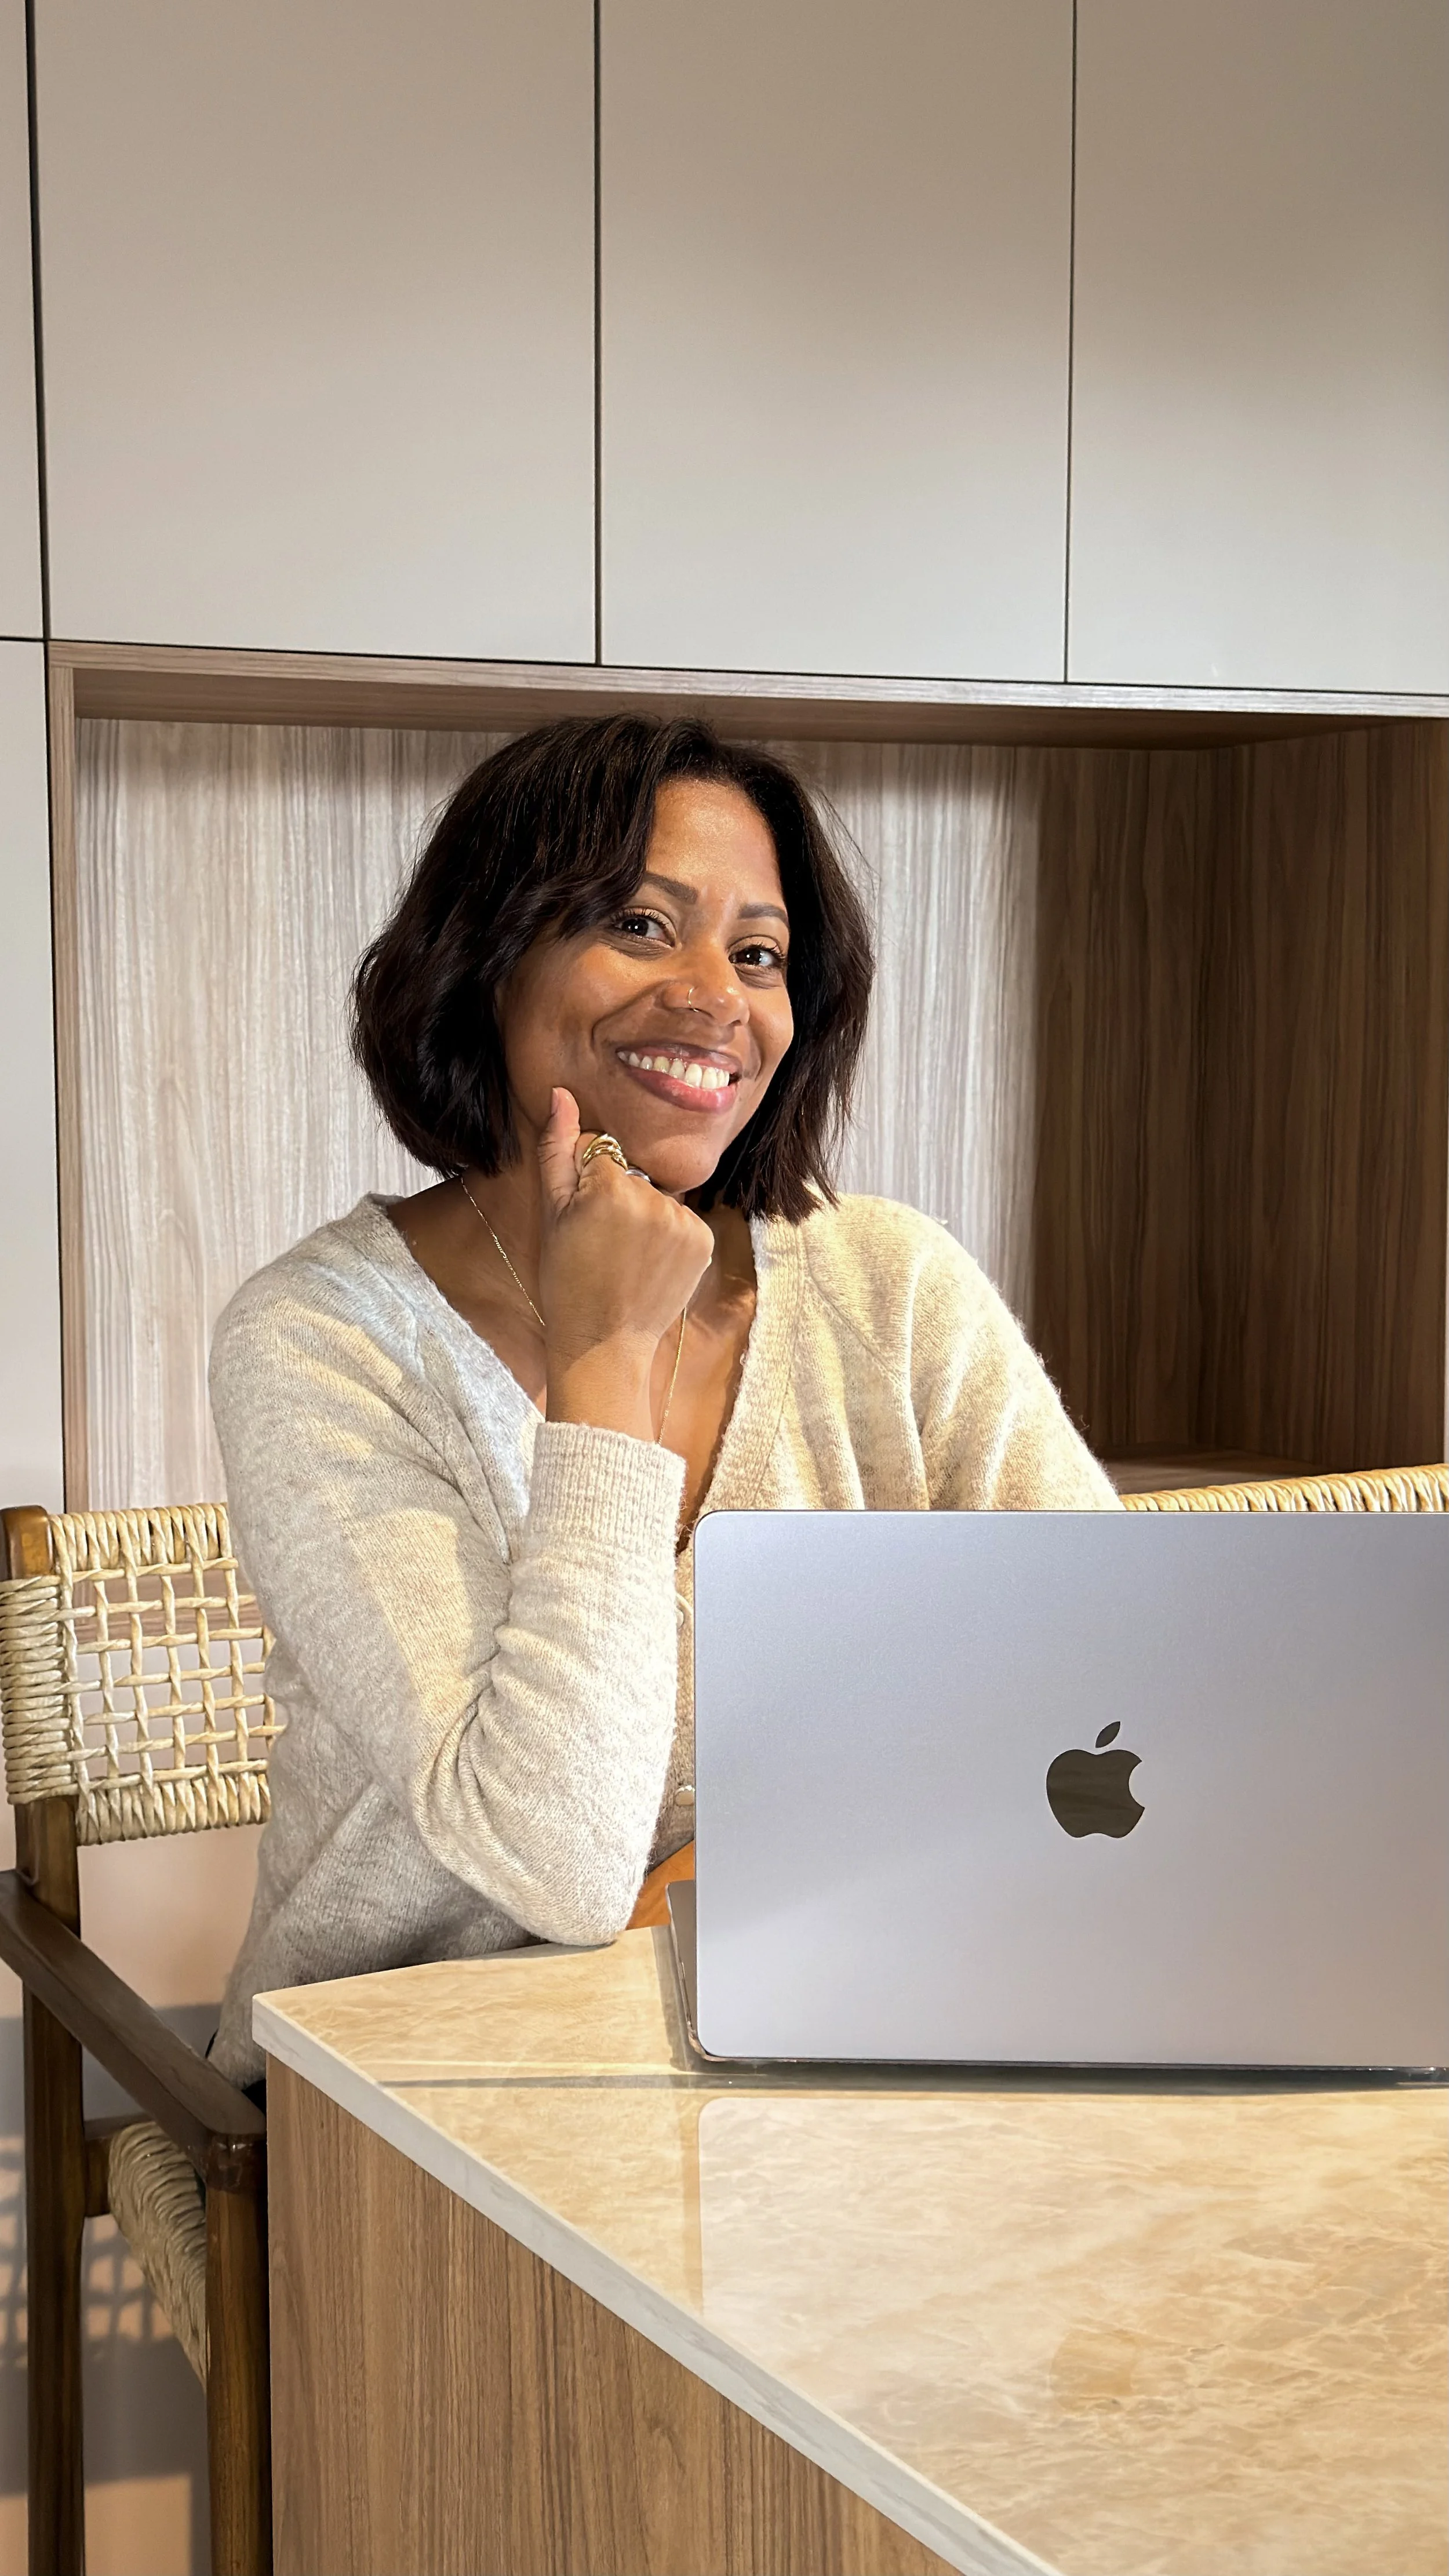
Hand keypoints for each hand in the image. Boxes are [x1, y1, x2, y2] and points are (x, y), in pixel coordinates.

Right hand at [536, 1088, 714, 1437]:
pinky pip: (683, 1218)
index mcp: (610, 1185)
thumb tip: (562, 1093)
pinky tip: (650, 1264)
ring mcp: (683, 1220)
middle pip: (633, 1174)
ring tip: (625, 1257)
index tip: (583, 1222)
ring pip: (659, 1196)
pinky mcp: (703, 1240)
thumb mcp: (552, 1214)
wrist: (602, 1344)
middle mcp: (653, 1196)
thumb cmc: (567, 1281)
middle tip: (602, 1243)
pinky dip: (670, 1236)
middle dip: (618, 1197)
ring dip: (646, 1216)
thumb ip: (557, 1149)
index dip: (588, 1185)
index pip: (602, 1154)